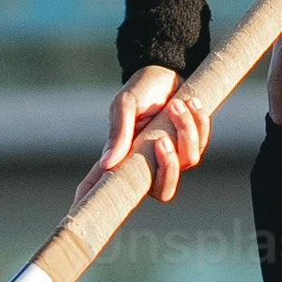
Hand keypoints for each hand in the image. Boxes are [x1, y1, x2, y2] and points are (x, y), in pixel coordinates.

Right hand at [88, 67, 211, 204]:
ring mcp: (173, 155)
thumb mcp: (125, 105)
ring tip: (176, 105)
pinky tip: (191, 102)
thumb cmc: (140, 90)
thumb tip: (108, 164)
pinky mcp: (192, 143)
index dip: (94, 203)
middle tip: (162, 139)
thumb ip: (119, 133)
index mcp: (125, 157)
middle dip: (168, 167)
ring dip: (185, 131)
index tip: (80, 210)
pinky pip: (202, 143)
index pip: (108, 187)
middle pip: (163, 191)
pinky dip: (198, 122)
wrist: (166, 71)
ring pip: (188, 161)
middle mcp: (149, 162)